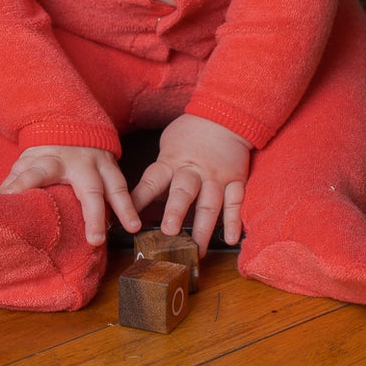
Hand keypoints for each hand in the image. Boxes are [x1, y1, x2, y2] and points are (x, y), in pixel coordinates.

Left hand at [0, 144, 139, 247]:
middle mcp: (76, 162)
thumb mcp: (26, 162)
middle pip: (87, 188)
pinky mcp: (112, 165)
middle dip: (93, 214)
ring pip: (114, 185)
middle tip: (95, 239)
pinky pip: (123, 185)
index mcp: (47, 161)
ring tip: (132, 227)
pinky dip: (130, 203)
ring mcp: (97, 163)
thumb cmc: (44, 152)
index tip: (11, 201)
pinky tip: (134, 221)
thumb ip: (14, 182)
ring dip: (124, 207)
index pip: (33, 175)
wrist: (68, 123)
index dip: (21, 187)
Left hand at [130, 113, 251, 252]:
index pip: (153, 181)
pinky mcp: (235, 180)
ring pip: (210, 203)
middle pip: (184, 192)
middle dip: (176, 212)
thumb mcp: (168, 146)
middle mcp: (193, 171)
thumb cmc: (190, 132)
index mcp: (172, 161)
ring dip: (204, 227)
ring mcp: (216, 177)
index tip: (129, 218)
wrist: (223, 116)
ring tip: (198, 249)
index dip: (140, 199)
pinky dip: (234, 221)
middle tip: (169, 232)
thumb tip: (147, 199)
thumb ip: (162, 172)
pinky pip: (236, 202)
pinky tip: (230, 238)